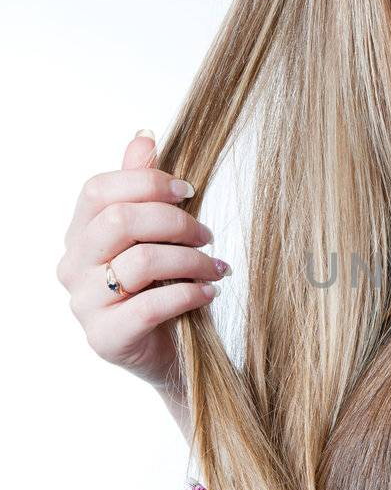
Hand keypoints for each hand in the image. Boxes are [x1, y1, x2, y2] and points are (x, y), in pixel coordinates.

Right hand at [55, 129, 228, 394]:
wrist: (169, 353)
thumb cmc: (162, 288)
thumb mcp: (156, 234)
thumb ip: (143, 188)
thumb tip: (143, 136)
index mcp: (79, 234)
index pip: (98, 190)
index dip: (146, 182)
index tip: (189, 191)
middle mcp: (73, 266)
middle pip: (118, 220)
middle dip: (174, 221)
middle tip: (208, 235)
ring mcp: (84, 304)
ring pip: (140, 261)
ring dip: (190, 259)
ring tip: (217, 267)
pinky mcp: (105, 337)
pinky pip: (150, 306)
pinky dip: (188, 293)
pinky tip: (209, 292)